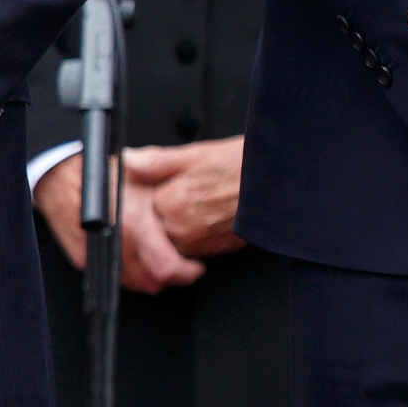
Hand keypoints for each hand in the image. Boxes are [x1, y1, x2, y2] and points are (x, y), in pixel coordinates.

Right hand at [30, 154, 205, 293]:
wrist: (59, 174)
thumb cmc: (103, 171)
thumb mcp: (143, 173)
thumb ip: (167, 194)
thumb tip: (194, 214)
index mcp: (134, 221)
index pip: (166, 267)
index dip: (186, 272)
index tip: (195, 267)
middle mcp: (115, 242)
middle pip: (150, 282)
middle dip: (170, 277)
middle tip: (182, 265)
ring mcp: (96, 254)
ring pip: (132, 284)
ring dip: (149, 277)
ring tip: (160, 259)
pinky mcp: (83, 259)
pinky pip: (113, 277)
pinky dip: (127, 272)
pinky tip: (135, 256)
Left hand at [127, 139, 249, 260]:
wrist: (278, 182)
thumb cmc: (243, 165)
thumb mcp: (197, 153)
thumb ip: (157, 161)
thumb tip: (129, 159)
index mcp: (172, 202)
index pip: (143, 209)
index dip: (150, 197)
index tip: (159, 189)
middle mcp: (183, 228)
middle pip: (155, 230)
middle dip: (160, 218)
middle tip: (178, 199)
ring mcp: (200, 244)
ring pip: (173, 245)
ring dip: (176, 232)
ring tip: (194, 209)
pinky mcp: (218, 251)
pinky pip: (194, 252)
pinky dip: (195, 240)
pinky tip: (207, 221)